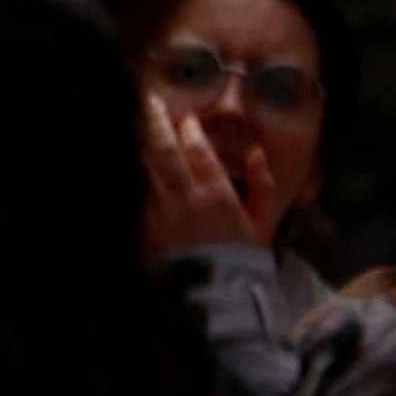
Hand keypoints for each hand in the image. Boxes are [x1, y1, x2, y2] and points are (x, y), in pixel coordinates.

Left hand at [142, 93, 274, 257]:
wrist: (214, 295)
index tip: (185, 115)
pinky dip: (135, 171)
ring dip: (142, 142)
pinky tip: (132, 157)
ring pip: (147, 168)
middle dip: (157, 122)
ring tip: (138, 121)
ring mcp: (161, 213)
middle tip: (152, 100)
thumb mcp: (263, 222)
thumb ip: (262, 185)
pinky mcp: (145, 227)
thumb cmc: (242, 258)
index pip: (198, 150)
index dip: (189, 129)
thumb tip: (257, 153)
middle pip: (165, 151)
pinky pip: (138, 192)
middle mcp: (186, 200)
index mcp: (217, 195)